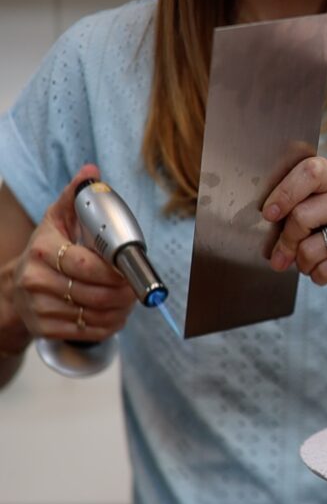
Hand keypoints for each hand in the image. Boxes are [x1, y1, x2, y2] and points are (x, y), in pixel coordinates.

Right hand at [10, 165, 135, 341]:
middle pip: (95, 293)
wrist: (15, 287)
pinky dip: (109, 324)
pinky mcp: (44, 328)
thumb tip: (91, 172)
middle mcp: (37, 280)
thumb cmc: (46, 251)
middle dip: (124, 292)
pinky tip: (115, 314)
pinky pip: (88, 331)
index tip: (130, 269)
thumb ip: (77, 197)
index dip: (114, 270)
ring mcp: (39, 307)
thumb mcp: (57, 220)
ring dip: (121, 309)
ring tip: (128, 300)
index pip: (85, 265)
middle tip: (136, 287)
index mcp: (43, 250)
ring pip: (95, 314)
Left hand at [262, 156, 326, 312]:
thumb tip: (269, 218)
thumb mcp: (320, 221)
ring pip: (313, 247)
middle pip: (304, 213)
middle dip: (287, 240)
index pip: (312, 170)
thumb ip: (298, 212)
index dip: (285, 192)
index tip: (269, 214)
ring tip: (312, 265)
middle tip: (283, 255)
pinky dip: (319, 277)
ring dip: (304, 263)